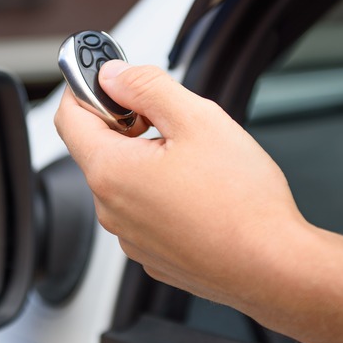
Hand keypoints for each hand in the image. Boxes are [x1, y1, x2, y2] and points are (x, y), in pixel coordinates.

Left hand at [54, 60, 305, 307]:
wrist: (273, 267)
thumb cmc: (242, 204)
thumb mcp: (197, 120)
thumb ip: (147, 87)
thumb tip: (114, 76)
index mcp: (111, 172)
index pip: (69, 117)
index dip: (86, 88)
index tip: (109, 76)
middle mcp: (111, 209)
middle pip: (98, 149)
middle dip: (126, 124)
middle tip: (169, 118)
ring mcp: (130, 236)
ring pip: (125, 180)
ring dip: (146, 159)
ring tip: (194, 160)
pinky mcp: (152, 253)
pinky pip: (143, 211)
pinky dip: (160, 193)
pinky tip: (198, 192)